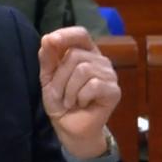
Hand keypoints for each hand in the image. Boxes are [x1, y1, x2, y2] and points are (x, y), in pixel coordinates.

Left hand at [37, 27, 119, 158]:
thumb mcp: (48, 78)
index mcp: (85, 53)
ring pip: (83, 70)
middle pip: (75, 55)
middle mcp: (99, 60)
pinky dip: (81, 97)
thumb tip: (47, 38)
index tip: (50, 41)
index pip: (80, 34)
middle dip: (60, 77)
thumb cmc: (61, 101)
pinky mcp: (113, 91)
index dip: (66, 34)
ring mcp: (109, 75)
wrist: (69, 128)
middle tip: (61, 94)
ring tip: (70, 100)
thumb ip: (48, 58)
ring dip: (69, 90)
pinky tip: (82, 104)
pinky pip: (93, 85)